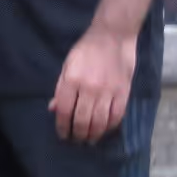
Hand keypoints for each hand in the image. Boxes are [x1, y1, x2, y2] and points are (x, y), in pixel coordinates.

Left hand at [50, 25, 136, 141]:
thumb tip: (53, 109)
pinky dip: (111, 126)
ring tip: (89, 140)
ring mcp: (108, 91)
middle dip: (77, 133)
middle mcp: (89, 88)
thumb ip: (61, 88)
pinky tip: (105, 130)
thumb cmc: (86, 50)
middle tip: (76, 140)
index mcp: (72, 80)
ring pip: (100, 121)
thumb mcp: (67, 66)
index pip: (63, 110)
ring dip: (93, 134)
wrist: (113, 36)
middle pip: (82, 119)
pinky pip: (117, 115)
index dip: (61, 125)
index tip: (62, 134)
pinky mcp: (123, 92)